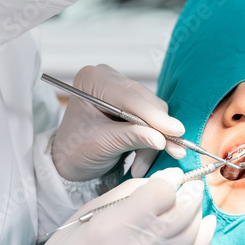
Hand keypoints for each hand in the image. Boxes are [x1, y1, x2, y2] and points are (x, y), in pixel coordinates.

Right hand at [19, 168, 215, 244]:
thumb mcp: (87, 212)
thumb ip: (126, 194)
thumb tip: (160, 183)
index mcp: (112, 224)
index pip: (160, 193)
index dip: (170, 179)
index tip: (171, 175)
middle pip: (181, 211)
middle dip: (191, 192)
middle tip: (192, 183)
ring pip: (189, 233)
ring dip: (197, 211)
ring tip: (195, 199)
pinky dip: (203, 240)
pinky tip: (206, 223)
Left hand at [52, 64, 186, 180]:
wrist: (69, 160)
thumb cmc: (75, 150)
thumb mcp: (101, 144)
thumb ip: (131, 138)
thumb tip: (161, 138)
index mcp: (92, 80)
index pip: (129, 97)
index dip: (153, 115)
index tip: (175, 130)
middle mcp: (108, 78)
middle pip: (146, 101)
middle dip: (158, 131)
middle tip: (173, 153)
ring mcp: (121, 89)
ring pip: (153, 112)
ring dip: (154, 140)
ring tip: (140, 166)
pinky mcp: (132, 102)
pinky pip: (152, 118)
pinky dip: (152, 140)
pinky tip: (142, 159)